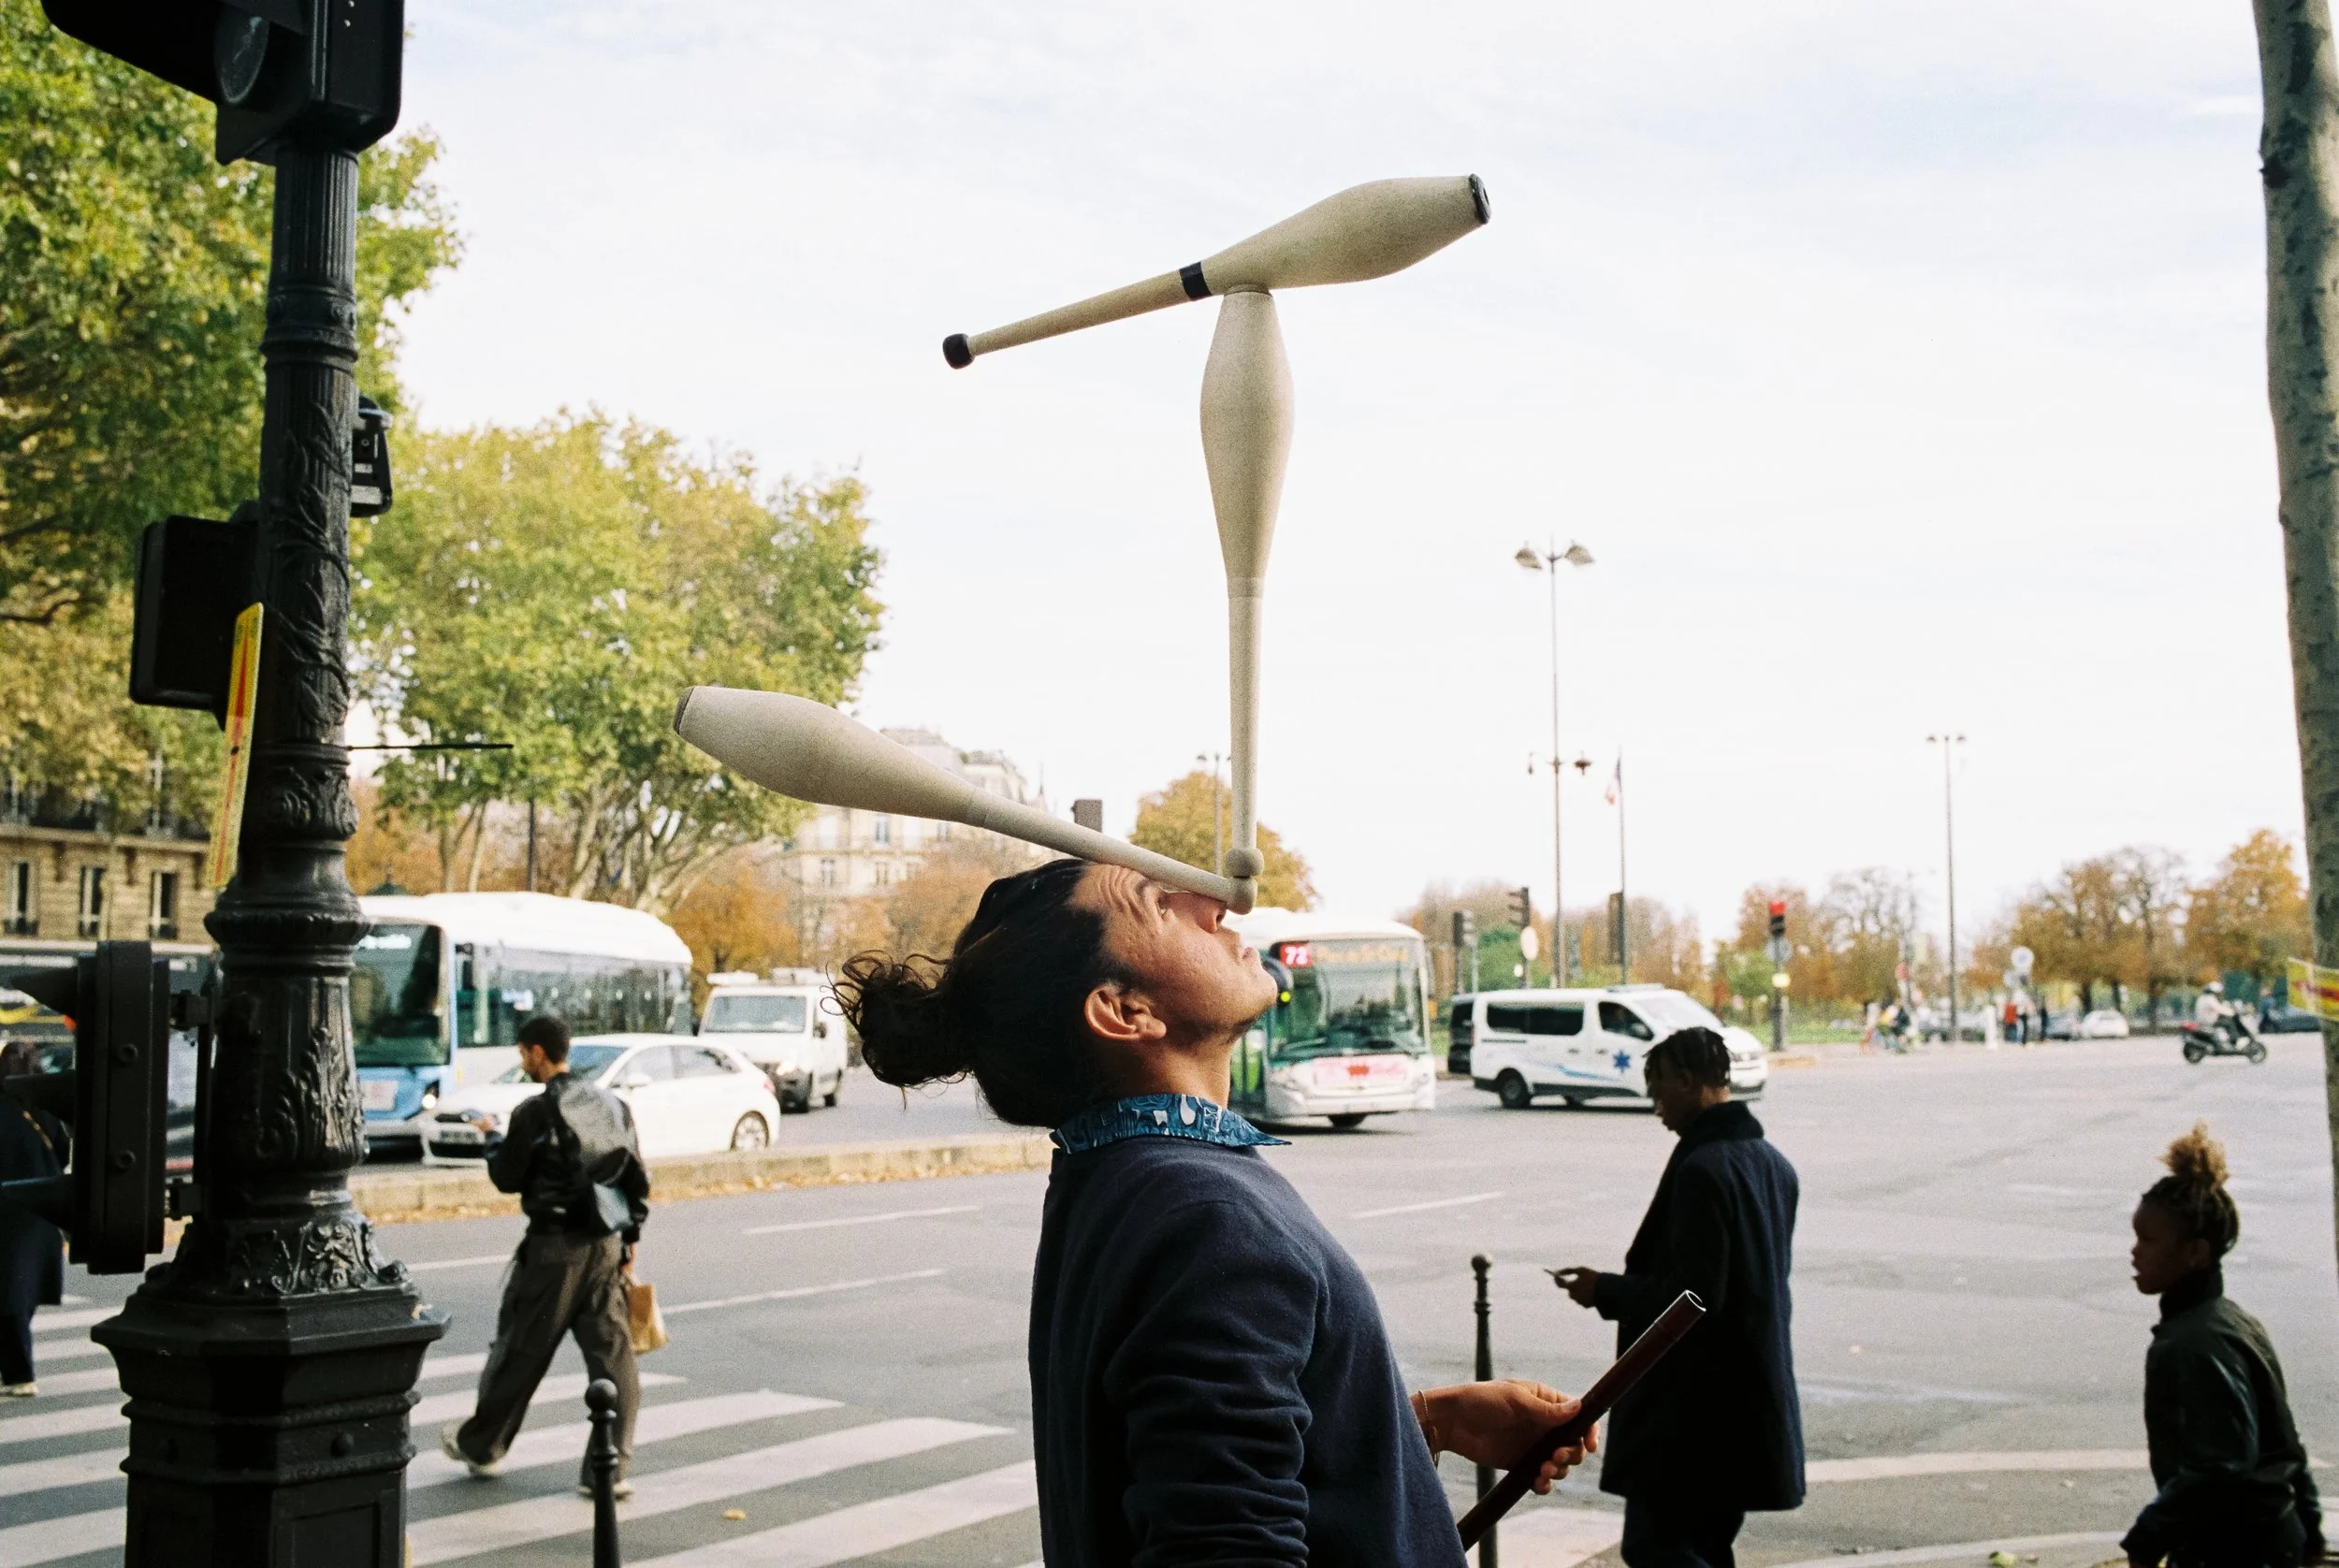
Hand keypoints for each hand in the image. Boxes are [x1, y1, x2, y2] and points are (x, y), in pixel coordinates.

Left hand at [1417, 1381, 1594, 1492]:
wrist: (1451, 1422)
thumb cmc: (1481, 1400)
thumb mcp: (1515, 1400)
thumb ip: (1545, 1410)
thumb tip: (1579, 1408)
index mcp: (1546, 1402)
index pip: (1579, 1416)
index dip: (1589, 1431)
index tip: (1590, 1446)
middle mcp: (1544, 1425)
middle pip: (1574, 1445)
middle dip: (1571, 1455)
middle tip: (1555, 1457)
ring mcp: (1533, 1445)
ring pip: (1561, 1464)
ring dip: (1558, 1471)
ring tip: (1542, 1471)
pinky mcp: (1521, 1464)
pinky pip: (1542, 1478)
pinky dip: (1544, 1484)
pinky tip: (1537, 1483)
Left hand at [1548, 1266, 1600, 1307]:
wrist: (1608, 1290)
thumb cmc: (1593, 1277)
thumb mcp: (1581, 1270)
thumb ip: (1567, 1270)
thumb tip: (1556, 1272)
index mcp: (1572, 1286)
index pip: (1560, 1284)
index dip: (1557, 1280)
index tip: (1556, 1276)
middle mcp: (1574, 1295)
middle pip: (1569, 1291)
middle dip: (1573, 1287)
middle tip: (1576, 1282)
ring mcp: (1580, 1302)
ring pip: (1576, 1296)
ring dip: (1579, 1292)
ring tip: (1587, 1286)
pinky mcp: (1586, 1306)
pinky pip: (1582, 1300)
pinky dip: (1585, 1296)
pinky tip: (1591, 1292)